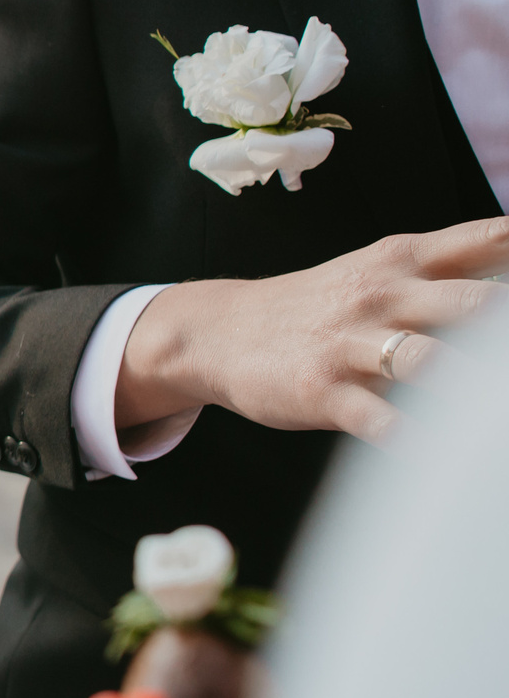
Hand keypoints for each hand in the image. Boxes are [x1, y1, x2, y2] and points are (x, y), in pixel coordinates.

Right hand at [116, 219, 508, 445]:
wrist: (218, 331)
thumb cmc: (319, 305)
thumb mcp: (379, 268)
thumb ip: (453, 264)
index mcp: (402, 261)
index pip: (485, 242)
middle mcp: (381, 296)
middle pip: (469, 303)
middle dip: (507, 323)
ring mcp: (350, 345)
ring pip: (428, 361)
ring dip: (474, 385)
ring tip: (494, 410)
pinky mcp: (322, 392)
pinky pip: (378, 419)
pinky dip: (412, 439)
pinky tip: (440, 455)